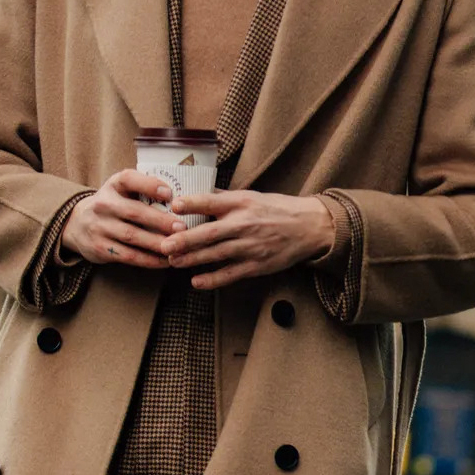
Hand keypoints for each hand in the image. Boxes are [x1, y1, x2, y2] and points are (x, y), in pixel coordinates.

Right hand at [62, 170, 186, 267]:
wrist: (77, 224)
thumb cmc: (112, 205)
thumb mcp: (121, 190)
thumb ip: (143, 190)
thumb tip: (179, 199)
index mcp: (112, 185)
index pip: (128, 179)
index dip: (149, 185)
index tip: (169, 194)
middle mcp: (103, 204)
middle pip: (134, 212)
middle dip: (160, 220)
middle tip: (181, 227)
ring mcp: (100, 227)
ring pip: (132, 236)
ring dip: (157, 243)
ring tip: (176, 246)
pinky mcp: (100, 248)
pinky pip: (128, 255)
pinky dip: (148, 260)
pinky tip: (164, 260)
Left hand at [158, 191, 333, 289]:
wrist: (310, 227)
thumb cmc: (277, 209)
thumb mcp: (251, 196)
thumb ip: (223, 198)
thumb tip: (193, 192)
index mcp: (243, 202)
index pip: (213, 201)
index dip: (193, 203)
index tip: (174, 205)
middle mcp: (245, 224)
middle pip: (211, 232)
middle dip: (186, 239)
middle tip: (164, 244)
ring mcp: (251, 246)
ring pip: (217, 254)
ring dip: (193, 259)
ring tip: (173, 262)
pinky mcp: (258, 265)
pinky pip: (231, 274)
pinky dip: (213, 279)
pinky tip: (196, 281)